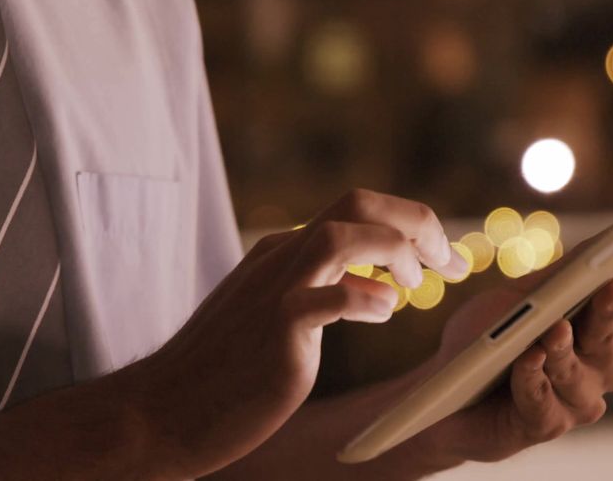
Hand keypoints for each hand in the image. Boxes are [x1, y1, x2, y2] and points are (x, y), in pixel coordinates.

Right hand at [136, 189, 469, 478]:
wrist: (164, 410)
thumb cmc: (224, 372)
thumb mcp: (274, 314)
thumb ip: (318, 291)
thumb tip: (377, 288)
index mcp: (283, 254)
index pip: (357, 210)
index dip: (410, 224)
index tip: (443, 258)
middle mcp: (281, 260)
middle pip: (357, 202)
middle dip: (416, 221)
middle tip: (448, 262)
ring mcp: (275, 291)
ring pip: (341, 234)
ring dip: (395, 251)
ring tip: (412, 287)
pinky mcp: (275, 330)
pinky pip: (329, 298)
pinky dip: (367, 298)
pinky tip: (382, 314)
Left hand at [410, 246, 612, 465]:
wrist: (444, 392)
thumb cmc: (486, 340)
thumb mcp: (519, 298)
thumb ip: (560, 277)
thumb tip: (603, 241)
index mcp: (598, 331)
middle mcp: (597, 369)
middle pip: (611, 340)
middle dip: (611, 312)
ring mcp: (575, 401)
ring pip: (577, 374)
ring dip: (565, 350)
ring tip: (555, 329)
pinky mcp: (545, 426)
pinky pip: (542, 401)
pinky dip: (533, 378)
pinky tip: (527, 359)